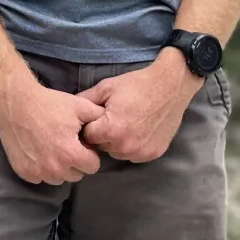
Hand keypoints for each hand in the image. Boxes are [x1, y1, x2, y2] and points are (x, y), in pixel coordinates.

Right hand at [0, 71, 104, 185]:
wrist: (17, 103)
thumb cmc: (50, 104)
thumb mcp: (80, 106)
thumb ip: (98, 118)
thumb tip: (109, 128)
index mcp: (70, 154)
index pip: (92, 167)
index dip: (90, 153)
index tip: (82, 143)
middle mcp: (54, 168)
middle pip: (76, 175)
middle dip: (76, 162)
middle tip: (67, 143)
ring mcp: (37, 172)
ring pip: (58, 179)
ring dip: (59, 167)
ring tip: (53, 146)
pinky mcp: (24, 172)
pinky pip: (40, 177)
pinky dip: (42, 168)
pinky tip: (39, 150)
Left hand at [78, 52, 201, 163]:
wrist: (170, 86)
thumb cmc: (137, 84)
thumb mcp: (107, 87)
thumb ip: (85, 101)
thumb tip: (68, 109)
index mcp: (111, 130)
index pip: (88, 136)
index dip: (90, 125)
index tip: (96, 117)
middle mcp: (125, 146)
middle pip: (102, 146)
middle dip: (103, 134)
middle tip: (113, 117)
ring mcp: (140, 153)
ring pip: (117, 152)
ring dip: (117, 142)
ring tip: (126, 122)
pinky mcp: (153, 154)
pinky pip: (134, 154)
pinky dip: (133, 145)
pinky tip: (138, 129)